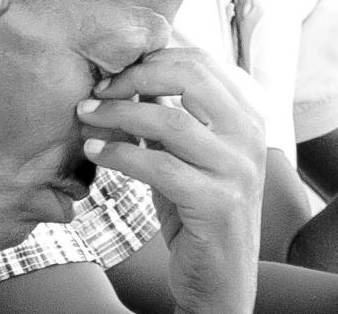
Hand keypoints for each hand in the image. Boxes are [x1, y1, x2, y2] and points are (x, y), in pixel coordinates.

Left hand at [77, 47, 265, 313]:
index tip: (112, 72)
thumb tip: (130, 68)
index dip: (150, 58)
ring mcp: (239, 167)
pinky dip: (121, 154)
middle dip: (134, 75)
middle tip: (98, 90)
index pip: (198, 59)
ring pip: (171, 120)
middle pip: (190, 75)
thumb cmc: (197, 206)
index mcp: (248, 109)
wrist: (221, 279)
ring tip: (86, 116)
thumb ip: (169, 108)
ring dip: (119, 113)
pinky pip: (160, 165)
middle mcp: (251, 132)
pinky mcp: (219, 203)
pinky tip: (96, 152)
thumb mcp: (185, 149)